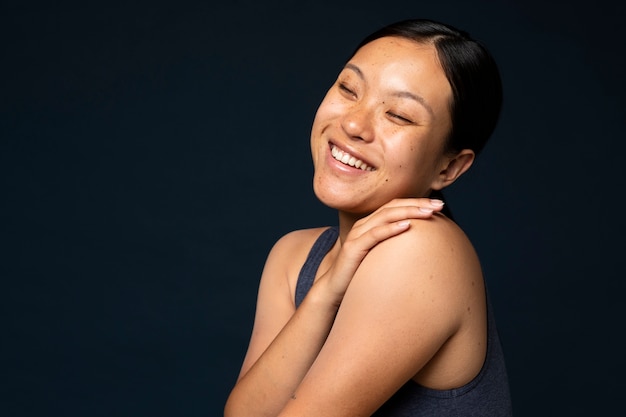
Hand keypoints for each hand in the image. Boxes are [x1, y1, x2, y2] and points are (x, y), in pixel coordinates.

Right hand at [317, 198, 443, 306]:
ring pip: (386, 216)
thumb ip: (395, 246)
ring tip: (428, 212)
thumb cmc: (361, 273)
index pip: (396, 206)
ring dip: (409, 212)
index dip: (417, 202)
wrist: (335, 289)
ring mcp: (357, 234)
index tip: (438, 205)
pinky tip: (407, 226)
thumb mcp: (381, 256)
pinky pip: (375, 234)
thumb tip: (423, 245)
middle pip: (393, 207)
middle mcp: (363, 224)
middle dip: (418, 204)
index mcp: (370, 224)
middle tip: (439, 204)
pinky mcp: (353, 247)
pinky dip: (391, 228)